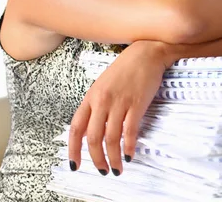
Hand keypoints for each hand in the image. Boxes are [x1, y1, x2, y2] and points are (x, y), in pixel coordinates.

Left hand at [68, 41, 166, 175]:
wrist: (148, 52)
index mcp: (91, 96)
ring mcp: (119, 102)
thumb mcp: (104, 84)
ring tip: (117, 168)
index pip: (76, 128)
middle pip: (93, 138)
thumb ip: (96, 105)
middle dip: (97, 159)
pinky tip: (130, 154)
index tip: (75, 165)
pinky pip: (130, 131)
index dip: (74, 150)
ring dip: (113, 157)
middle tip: (103, 170)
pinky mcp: (137, 104)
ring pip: (111, 138)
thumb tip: (92, 129)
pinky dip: (129, 146)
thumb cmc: (127, 67)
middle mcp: (102, 101)